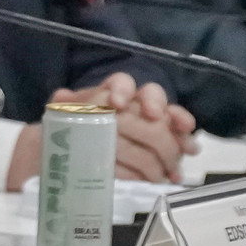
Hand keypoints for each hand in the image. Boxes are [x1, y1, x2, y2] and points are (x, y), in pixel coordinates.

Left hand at [51, 75, 199, 182]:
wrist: (77, 151)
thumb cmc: (73, 128)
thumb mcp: (65, 117)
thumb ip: (64, 106)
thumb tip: (62, 96)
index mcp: (111, 92)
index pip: (121, 82)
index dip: (122, 90)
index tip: (116, 103)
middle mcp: (135, 102)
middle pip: (152, 100)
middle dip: (156, 113)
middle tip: (156, 127)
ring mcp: (152, 119)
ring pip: (169, 119)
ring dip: (174, 134)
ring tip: (181, 149)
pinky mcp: (163, 138)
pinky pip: (178, 138)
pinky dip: (182, 148)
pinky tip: (183, 163)